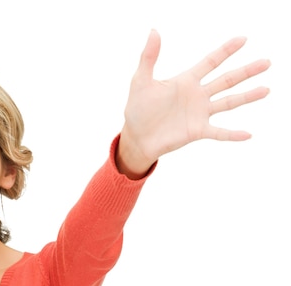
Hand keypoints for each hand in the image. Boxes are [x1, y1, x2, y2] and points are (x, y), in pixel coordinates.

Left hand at [117, 30, 270, 177]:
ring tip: (266, 89)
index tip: (243, 39)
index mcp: (186, 81)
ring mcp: (199, 113)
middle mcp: (197, 96)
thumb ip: (148, 57)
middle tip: (267, 62)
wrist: (136, 137)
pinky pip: (218, 133)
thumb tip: (154, 31)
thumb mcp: (141, 81)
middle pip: (227, 80)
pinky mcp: (197, 131)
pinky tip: (248, 134)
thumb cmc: (138, 109)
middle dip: (246, 71)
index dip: (225, 51)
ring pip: (228, 102)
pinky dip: (232, 134)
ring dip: (247, 96)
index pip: (210, 62)